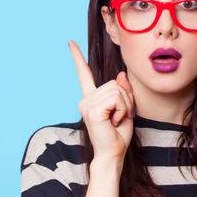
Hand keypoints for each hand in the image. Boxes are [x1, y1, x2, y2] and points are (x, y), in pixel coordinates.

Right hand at [68, 40, 134, 162]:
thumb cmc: (117, 136)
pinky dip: (122, 110)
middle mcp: (85, 100)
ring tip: (117, 120)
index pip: (84, 75)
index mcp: (91, 99)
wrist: (112, 154)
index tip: (70, 43)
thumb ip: (123, 92)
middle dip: (126, 100)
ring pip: (118, 90)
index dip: (78, 58)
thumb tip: (121, 74)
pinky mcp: (92, 110)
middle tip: (120, 117)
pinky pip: (117, 99)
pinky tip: (114, 121)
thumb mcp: (125, 110)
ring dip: (125, 106)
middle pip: (115, 84)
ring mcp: (86, 104)